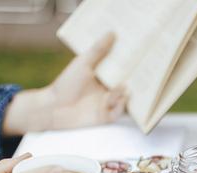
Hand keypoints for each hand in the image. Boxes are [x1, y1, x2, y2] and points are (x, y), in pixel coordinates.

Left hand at [3, 33, 126, 135]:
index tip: (137, 54)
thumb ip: (98, 50)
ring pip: (123, 97)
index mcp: (101, 77)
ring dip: (123, 91)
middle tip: (142, 70)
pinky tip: (120, 97)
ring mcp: (106, 104)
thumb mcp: (83, 64)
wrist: (54, 108)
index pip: (119, 69)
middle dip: (132, 78)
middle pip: (124, 83)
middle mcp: (105, 90)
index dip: (127, 63)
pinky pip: (119, 111)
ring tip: (122, 84)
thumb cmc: (66, 84)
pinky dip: (121, 104)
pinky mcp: (106, 117)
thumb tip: (112, 33)